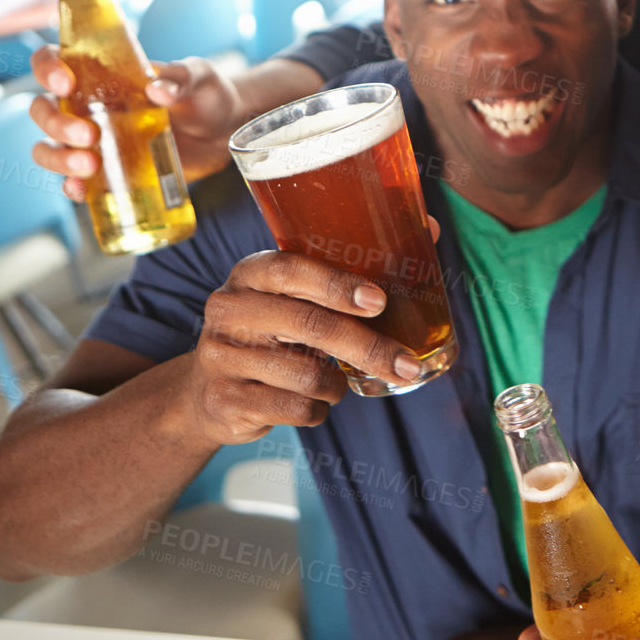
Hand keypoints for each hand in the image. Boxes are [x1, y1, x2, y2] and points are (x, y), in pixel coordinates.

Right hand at [31, 45, 247, 199]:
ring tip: (88, 166)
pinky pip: (74, 181)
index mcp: (102, 74)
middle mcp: (88, 106)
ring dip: (58, 159)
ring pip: (50, 148)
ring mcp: (95, 141)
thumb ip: (181, 78)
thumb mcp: (199, 78)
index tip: (64, 83)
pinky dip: (71, 187)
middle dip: (54, 124)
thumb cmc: (207, 96)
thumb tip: (157, 90)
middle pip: (44, 110)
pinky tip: (81, 190)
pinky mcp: (108, 170)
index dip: (47, 68)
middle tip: (88, 136)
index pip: (54, 61)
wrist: (226, 134)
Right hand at [185, 251, 423, 444]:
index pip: (290, 269)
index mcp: (251, 273)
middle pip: (309, 325)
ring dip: (337, 384)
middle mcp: (229, 309)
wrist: (209, 393)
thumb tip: (431, 229)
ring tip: (334, 380)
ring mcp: (220, 356)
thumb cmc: (277, 331)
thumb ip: (354, 267)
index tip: (379, 301)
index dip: (337, 284)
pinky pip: (295, 409)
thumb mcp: (300, 295)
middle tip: (407, 365)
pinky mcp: (224, 400)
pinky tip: (310, 401)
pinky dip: (317, 410)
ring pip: (307, 375)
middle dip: (368, 347)